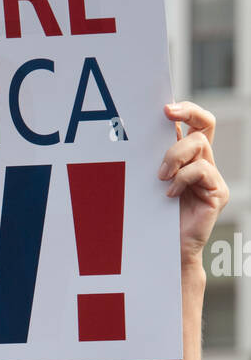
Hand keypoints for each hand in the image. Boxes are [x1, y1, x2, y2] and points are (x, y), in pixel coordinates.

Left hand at [160, 102, 228, 268]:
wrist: (165, 251)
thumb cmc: (152, 216)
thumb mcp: (148, 181)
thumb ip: (152, 159)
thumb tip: (140, 131)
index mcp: (187, 157)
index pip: (195, 122)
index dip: (185, 109)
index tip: (165, 108)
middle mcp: (203, 162)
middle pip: (205, 124)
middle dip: (187, 113)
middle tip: (167, 114)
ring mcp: (212, 177)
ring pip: (200, 145)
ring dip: (175, 155)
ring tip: (160, 176)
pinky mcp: (217, 193)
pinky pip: (202, 171)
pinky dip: (182, 178)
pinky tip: (169, 194)